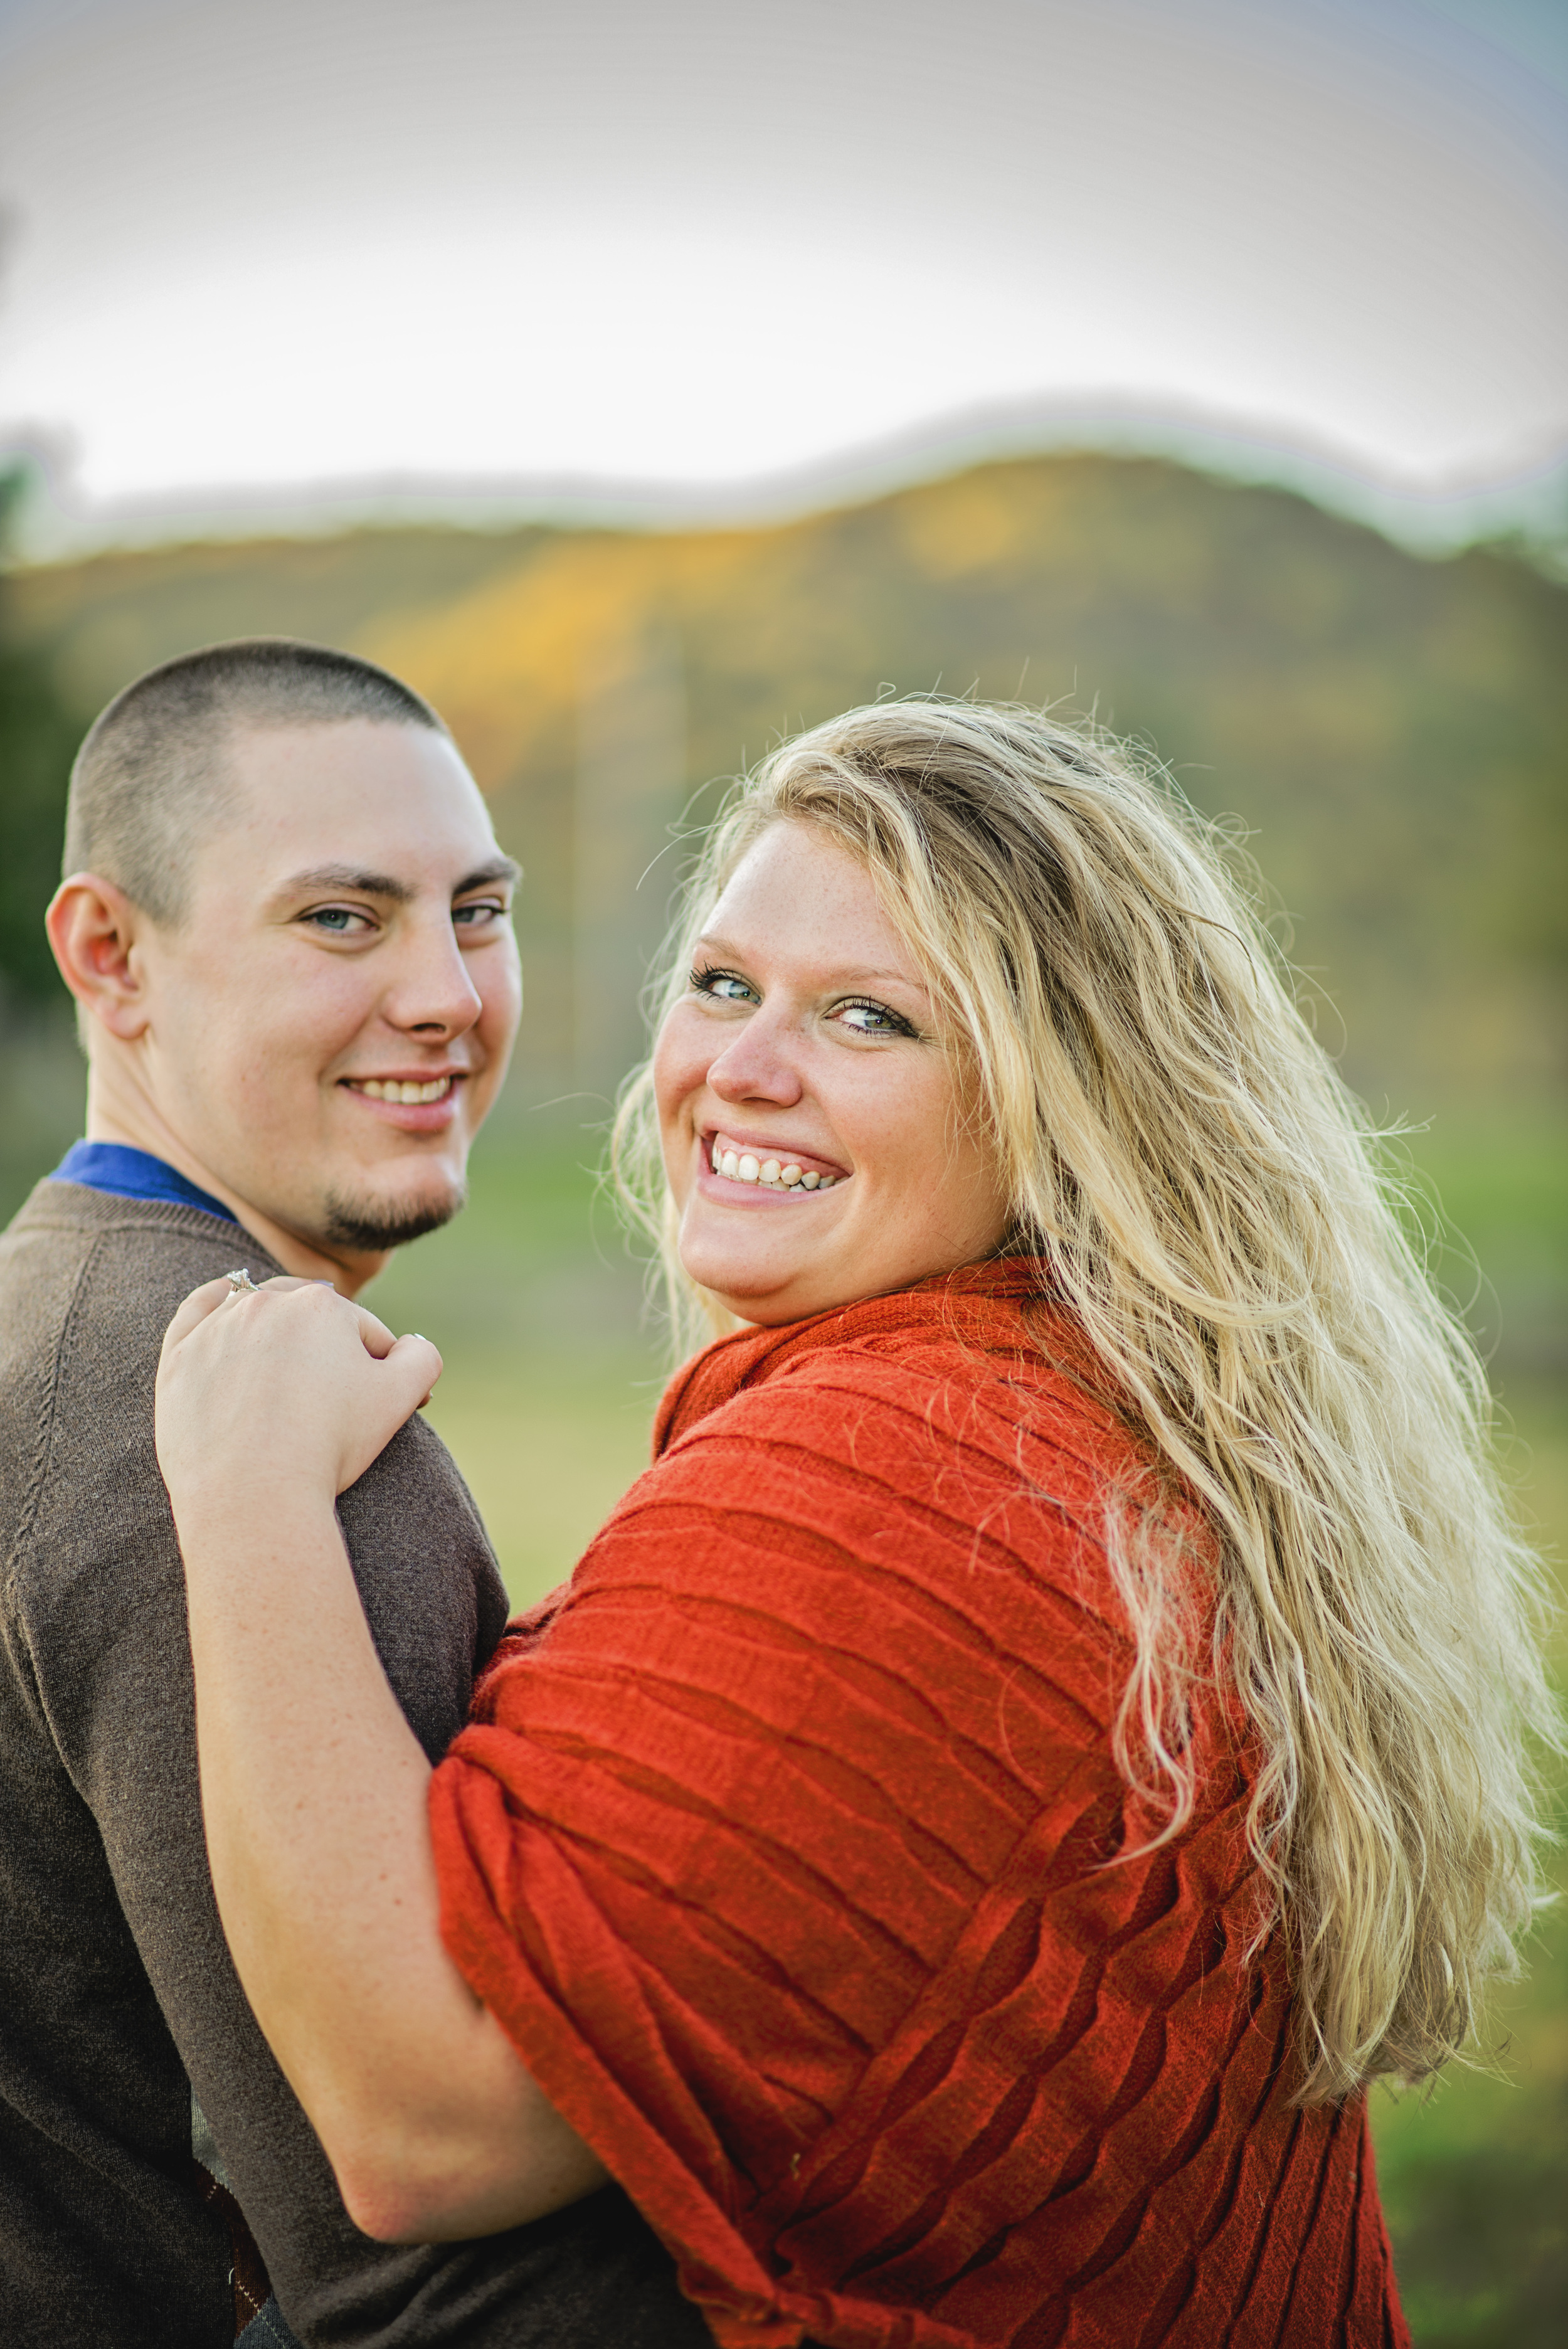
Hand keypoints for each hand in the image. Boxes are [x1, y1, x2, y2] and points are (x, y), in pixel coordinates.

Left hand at [156, 1276, 442, 1518]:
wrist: (254, 1496)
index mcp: (323, 1304)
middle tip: (331, 1396)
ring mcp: (217, 1328)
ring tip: (285, 1365)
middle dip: (326, 1346)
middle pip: (310, 1316)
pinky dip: (212, 1303)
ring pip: (255, 1310)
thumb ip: (422, 1357)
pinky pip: (196, 1311)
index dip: (377, 1371)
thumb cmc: (330, 1445)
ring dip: (275, 1327)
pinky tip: (225, 1304)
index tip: (374, 1409)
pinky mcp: (179, 1357)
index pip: (364, 1333)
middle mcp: (266, 1302)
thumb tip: (412, 1344)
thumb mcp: (401, 1398)